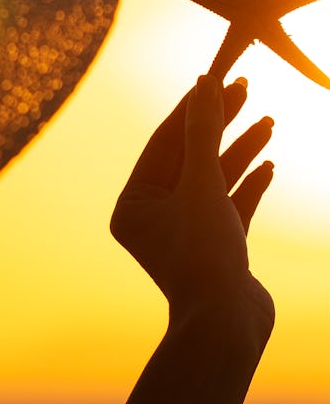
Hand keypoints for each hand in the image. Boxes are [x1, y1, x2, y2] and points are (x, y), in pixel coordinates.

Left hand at [110, 74, 274, 341]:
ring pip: (215, 179)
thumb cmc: (204, 255)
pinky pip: (232, 205)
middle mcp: (155, 218)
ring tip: (268, 122)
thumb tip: (204, 82)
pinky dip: (249, 184)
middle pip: (191, 157)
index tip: (219, 78)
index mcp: (133, 204)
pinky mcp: (218, 248)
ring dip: (241, 150)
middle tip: (246, 88)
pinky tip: (270, 164)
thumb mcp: (202, 184)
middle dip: (220, 124)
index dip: (193, 108)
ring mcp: (187, 233)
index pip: (164, 142)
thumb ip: (204, 132)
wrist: (228, 326)